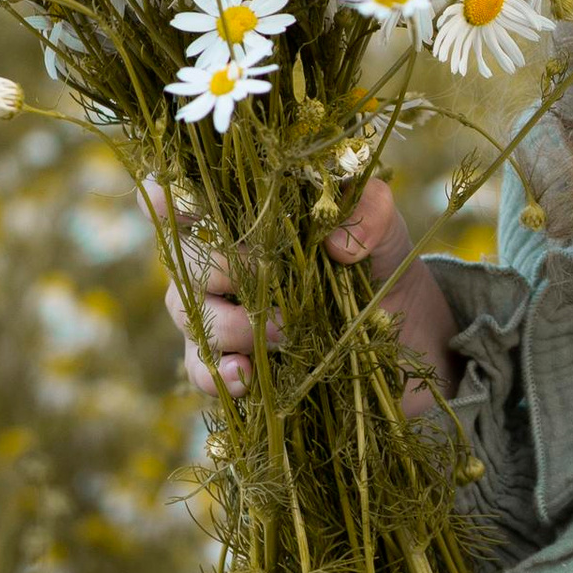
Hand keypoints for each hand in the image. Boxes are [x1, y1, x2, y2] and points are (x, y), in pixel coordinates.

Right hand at [160, 177, 461, 419]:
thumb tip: (332, 237)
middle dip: (227, 272)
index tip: (185, 205)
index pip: (185, 195)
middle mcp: (218, 260)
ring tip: (284, 334)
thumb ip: (370, 213)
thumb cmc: (376, 265)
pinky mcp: (232, 363)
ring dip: (232, 326)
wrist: (402, 330)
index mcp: (245, 215)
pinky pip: (199, 370)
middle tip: (280, 288)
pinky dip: (218, 375)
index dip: (169, 199)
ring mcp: (218, 313)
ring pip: (189, 313)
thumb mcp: (384, 231)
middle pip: (186, 259)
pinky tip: (246, 377)